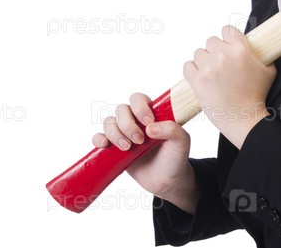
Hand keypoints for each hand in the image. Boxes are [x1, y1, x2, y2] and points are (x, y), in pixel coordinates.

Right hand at [92, 93, 197, 212]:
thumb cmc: (175, 157)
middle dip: (127, 125)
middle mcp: (136, 121)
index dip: (140, 108)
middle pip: (121, 109)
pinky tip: (105, 145)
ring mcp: (124, 134)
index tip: (148, 122)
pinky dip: (98, 138)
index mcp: (152, 114)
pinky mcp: (114, 148)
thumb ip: (172, 130)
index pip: (138, 99)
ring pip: (109, 122)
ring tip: (127, 148)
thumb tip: (150, 128)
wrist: (166, 182)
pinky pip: (99, 137)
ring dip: (115, 134)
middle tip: (140, 141)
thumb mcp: (181, 142)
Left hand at [183, 25, 276, 147]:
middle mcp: (223, 55)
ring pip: (199, 53)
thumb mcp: (268, 70)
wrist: (244, 119)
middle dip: (216, 52)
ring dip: (204, 61)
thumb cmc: (257, 96)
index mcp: (240, 49)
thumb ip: (261, 54)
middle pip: (211, 41)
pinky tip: (201, 77)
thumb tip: (255, 46)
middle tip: (221, 65)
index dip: (228, 37)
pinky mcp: (197, 81)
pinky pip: (187, 66)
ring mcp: (208, 68)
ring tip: (212, 74)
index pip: (227, 29)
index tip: (228, 46)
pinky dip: (192, 71)